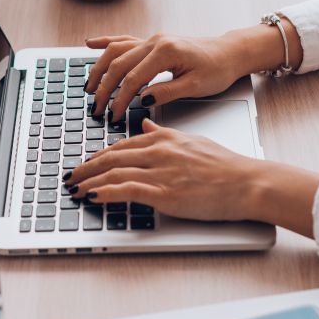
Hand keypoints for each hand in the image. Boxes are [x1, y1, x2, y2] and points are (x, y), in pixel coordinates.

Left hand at [66, 119, 258, 220]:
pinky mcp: (165, 192)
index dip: (99, 155)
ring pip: (114, 172)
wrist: (247, 182)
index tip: (86, 163)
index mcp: (164, 138)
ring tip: (75, 189)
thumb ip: (166, 132)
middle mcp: (158, 151)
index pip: (121, 145)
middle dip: (87, 167)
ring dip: (90, 180)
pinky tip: (93, 196)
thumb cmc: (226, 166)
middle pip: (112, 157)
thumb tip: (147, 122)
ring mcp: (161, 172)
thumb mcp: (192, 140)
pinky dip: (106, 192)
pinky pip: (127, 190)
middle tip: (71, 176)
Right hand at [85, 32, 247, 120]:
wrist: (229, 53)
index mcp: (166, 52)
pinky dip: (106, 43)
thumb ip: (167, 92)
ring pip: (116, 50)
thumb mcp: (196, 86)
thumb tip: (143, 99)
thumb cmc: (217, 69)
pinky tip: (90, 44)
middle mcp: (155, 41)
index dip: (120, 99)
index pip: (133, 79)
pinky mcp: (152, 42)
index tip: (113, 115)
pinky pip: (124, 40)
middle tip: (96, 108)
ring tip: (88, 86)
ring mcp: (152, 39)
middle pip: (118, 64)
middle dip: (104, 88)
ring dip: (99, 67)